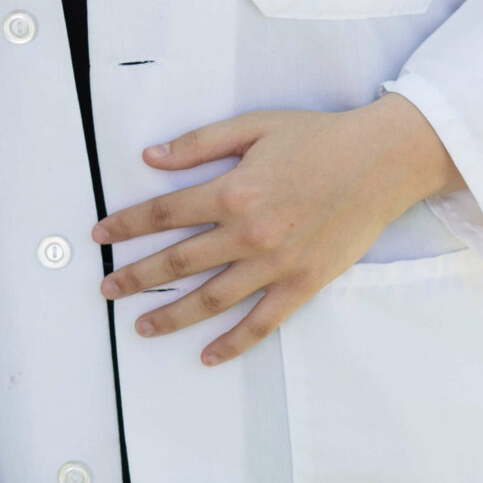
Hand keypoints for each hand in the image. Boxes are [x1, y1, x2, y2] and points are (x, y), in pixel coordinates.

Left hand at [90, 92, 461, 364]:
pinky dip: (233, 343)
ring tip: (141, 326)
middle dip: (136, 276)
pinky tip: (207, 355)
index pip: (165, 213)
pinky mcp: (303, 284)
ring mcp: (276, 264)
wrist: (381, 162)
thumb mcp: (255, 127)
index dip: (127, 225)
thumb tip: (152, 157)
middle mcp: (248, 233)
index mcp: (233, 191)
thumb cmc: (319, 138)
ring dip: (171, 315)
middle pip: (178, 261)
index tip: (102, 235)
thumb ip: (200, 144)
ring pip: (211, 299)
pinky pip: (261, 322)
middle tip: (107, 288)